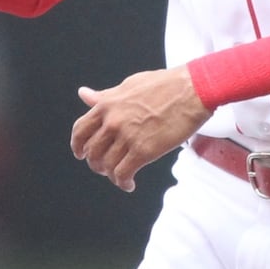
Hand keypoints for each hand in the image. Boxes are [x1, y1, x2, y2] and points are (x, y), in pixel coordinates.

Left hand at [71, 67, 209, 192]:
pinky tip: (129, 183)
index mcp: (107, 104)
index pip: (80, 130)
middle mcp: (112, 121)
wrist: (192, 90)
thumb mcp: (129, 85)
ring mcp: (127, 136)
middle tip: (104, 167)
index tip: (80, 153)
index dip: (78, 145)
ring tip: (119, 176)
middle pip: (92, 151)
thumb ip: (106, 96)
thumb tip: (84, 94)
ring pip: (106, 165)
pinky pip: (123, 173)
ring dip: (110, 174)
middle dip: (96, 163)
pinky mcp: (144, 151)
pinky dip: (123, 182)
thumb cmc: (165, 85)